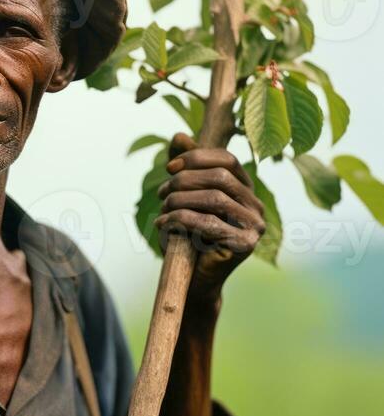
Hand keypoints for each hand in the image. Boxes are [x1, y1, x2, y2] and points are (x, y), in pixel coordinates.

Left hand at [155, 133, 265, 300]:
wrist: (196, 279)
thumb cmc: (190, 236)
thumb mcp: (185, 197)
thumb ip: (185, 167)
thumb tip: (179, 136)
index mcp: (245, 189)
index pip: (226, 159)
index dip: (196, 158)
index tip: (169, 168)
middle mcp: (255, 206)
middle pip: (219, 178)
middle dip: (184, 181)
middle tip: (161, 193)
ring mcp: (255, 227)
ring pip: (213, 199)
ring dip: (179, 200)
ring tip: (162, 209)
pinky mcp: (245, 246)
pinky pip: (207, 224)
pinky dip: (179, 220)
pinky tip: (163, 224)